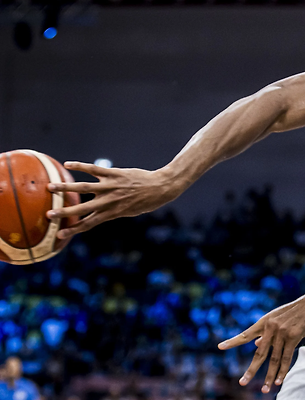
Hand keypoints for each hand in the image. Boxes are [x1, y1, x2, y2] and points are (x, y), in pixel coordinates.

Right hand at [47, 162, 178, 238]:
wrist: (160, 188)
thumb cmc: (146, 202)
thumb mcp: (129, 212)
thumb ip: (113, 212)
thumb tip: (99, 214)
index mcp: (112, 213)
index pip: (89, 224)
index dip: (74, 230)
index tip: (60, 235)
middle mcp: (109, 201)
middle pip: (83, 208)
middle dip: (65, 212)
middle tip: (48, 215)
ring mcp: (110, 186)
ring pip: (84, 187)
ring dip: (66, 187)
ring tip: (50, 187)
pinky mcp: (113, 174)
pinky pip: (93, 169)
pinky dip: (80, 166)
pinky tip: (68, 164)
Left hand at [219, 288, 304, 393]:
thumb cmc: (297, 312)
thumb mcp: (278, 319)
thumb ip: (267, 332)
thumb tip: (257, 344)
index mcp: (264, 322)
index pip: (246, 334)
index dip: (233, 341)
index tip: (220, 346)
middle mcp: (270, 327)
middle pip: (259, 353)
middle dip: (251, 370)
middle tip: (242, 382)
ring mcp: (282, 332)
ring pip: (273, 359)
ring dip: (270, 376)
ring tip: (264, 389)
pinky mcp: (293, 336)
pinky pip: (286, 358)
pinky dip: (282, 371)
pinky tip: (279, 381)